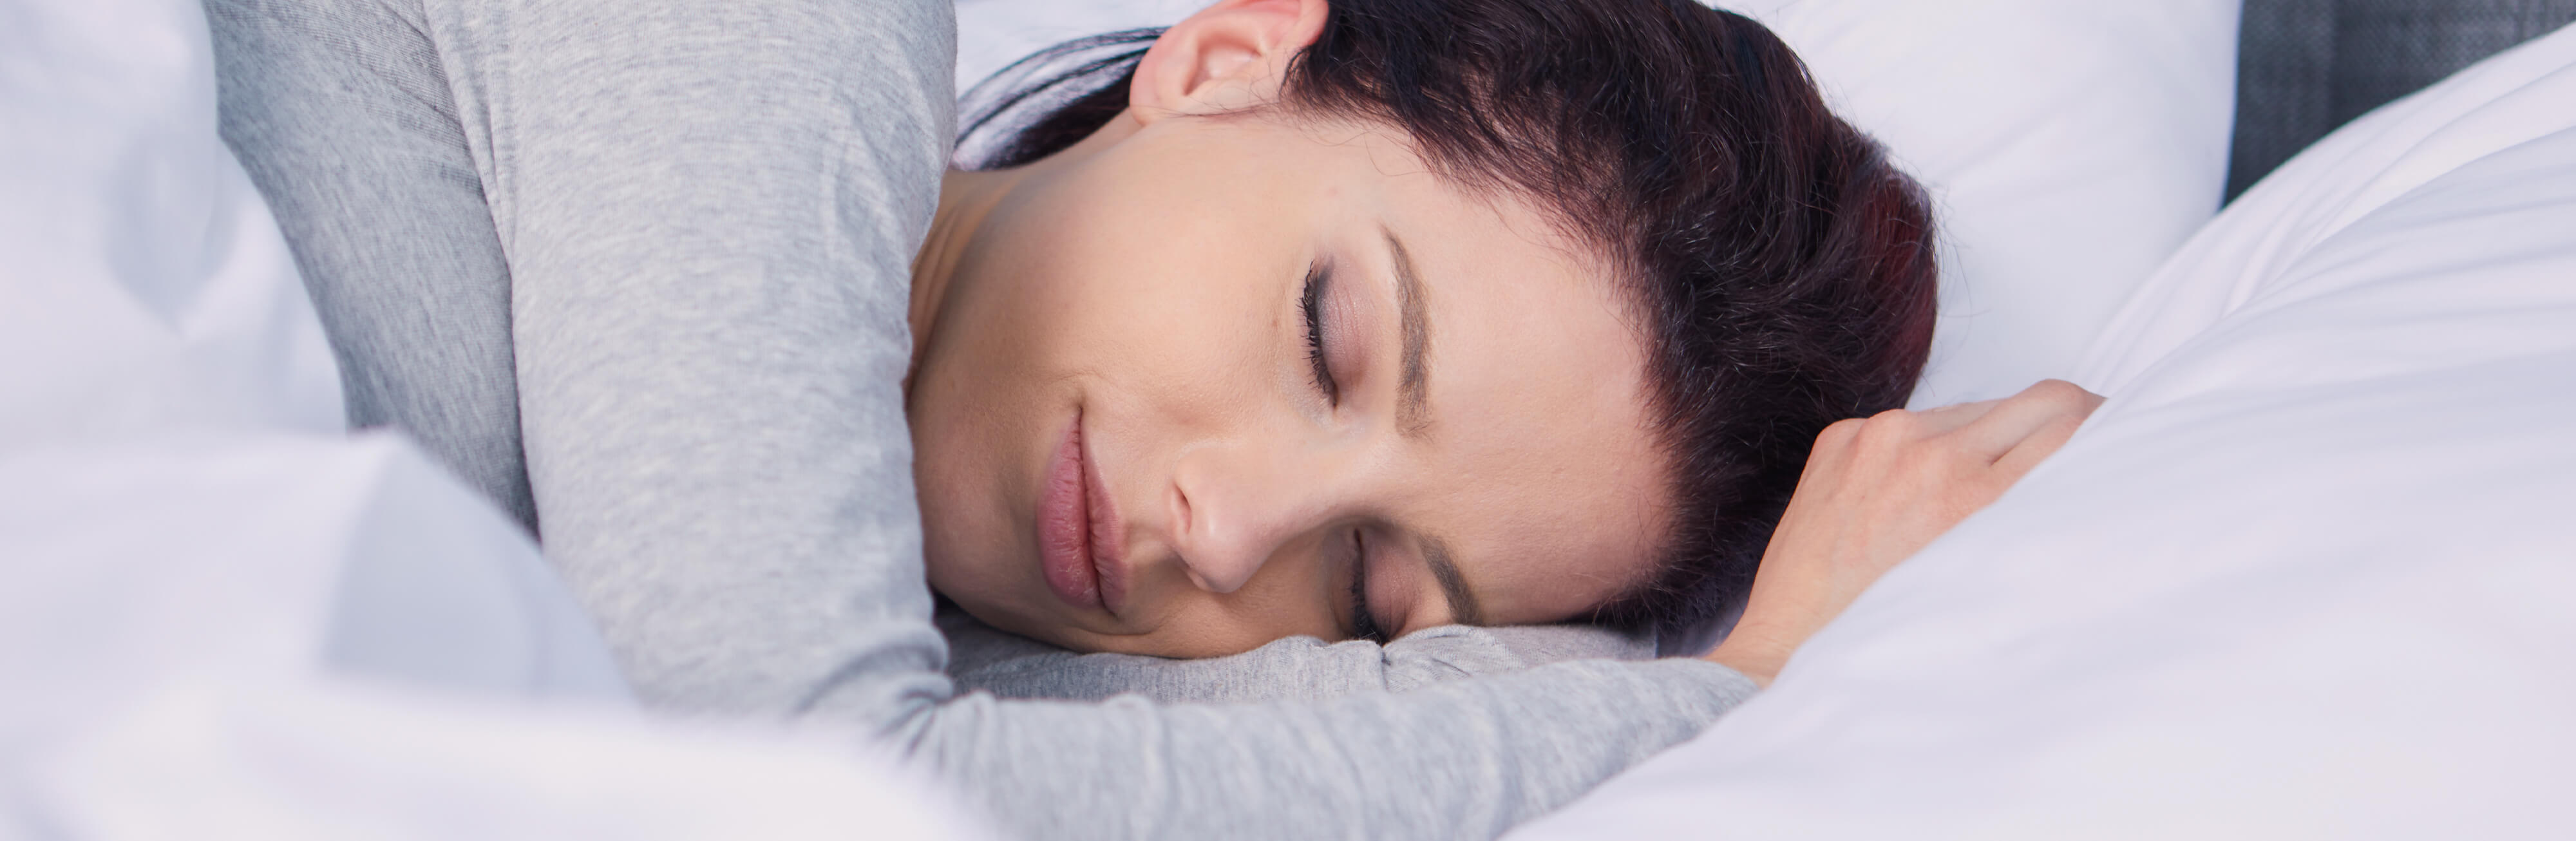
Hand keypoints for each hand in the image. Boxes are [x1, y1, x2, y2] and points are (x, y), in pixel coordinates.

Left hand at [1704, 380, 2103, 685]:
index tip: (2115, 440)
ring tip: (1974, 498)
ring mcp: (1878, 437)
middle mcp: (1926, 452)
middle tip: (2075, 451)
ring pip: (1975, 410)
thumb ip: (2038, 523)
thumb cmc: (1895, 631)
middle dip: (2065, 422)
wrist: (1791, 640)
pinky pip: (1916, 421)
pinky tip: (1915, 499)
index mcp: (1975, 496)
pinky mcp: (1842, 436)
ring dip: (1989, 440)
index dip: (2103, 427)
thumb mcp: (1988, 586)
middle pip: (2037, 400)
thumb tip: (2088, 470)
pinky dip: (1929, 449)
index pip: (2071, 420)